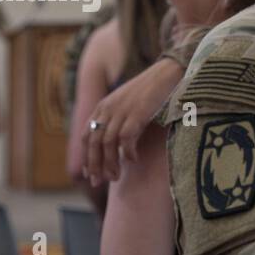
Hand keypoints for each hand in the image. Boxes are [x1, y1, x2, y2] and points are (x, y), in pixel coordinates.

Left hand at [82, 58, 183, 184]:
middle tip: (98, 182)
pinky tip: (133, 160)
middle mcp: (108, 109)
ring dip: (110, 164)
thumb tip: (117, 144)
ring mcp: (122, 111)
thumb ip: (119, 119)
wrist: (168, 72)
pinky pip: (126, 139)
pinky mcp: (137, 114)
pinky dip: (127, 153)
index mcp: (103, 106)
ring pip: (107, 144)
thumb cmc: (152, 90)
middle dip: (94, 165)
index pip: (86, 136)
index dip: (87, 157)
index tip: (90, 173)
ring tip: (115, 177)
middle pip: (93, 143)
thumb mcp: (128, 103)